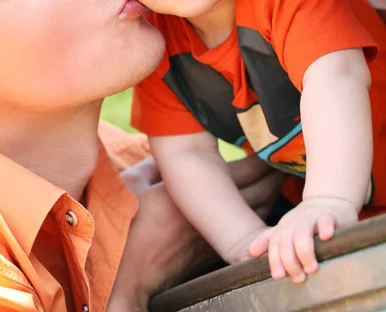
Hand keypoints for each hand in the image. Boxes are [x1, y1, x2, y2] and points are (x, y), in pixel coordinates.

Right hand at [108, 155, 283, 309]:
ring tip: (282, 181)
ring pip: (257, 212)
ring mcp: (219, 233)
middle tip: (288, 161)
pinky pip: (247, 228)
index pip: (243, 173)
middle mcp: (215, 213)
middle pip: (258, 193)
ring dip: (272, 196)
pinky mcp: (216, 250)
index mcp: (199, 192)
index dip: (262, 161)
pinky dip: (260, 216)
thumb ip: (155, 164)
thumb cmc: (129, 222)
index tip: (275, 148)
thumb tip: (165, 152)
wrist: (131, 269)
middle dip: (274, 176)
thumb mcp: (136, 182)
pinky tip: (265, 209)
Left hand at [249, 197, 357, 283]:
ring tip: (311, 268)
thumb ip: (267, 241)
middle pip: (286, 240)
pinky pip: (326, 220)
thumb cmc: (303, 222)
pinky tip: (325, 237)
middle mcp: (295, 222)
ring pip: (303, 232)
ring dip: (305, 251)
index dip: (274, 260)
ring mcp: (311, 218)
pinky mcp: (328, 215)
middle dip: (290, 260)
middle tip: (299, 278)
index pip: (274, 244)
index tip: (278, 277)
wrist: (326, 201)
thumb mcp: (284, 229)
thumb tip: (249, 253)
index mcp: (283, 227)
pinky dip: (325, 228)